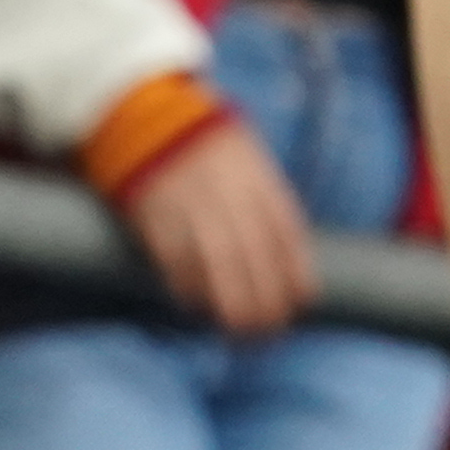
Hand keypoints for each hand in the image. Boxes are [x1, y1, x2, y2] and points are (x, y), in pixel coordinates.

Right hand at [117, 118, 318, 334]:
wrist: (148, 117)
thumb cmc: (208, 147)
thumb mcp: (251, 162)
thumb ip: (270, 202)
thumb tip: (291, 260)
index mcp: (256, 180)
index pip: (285, 235)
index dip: (295, 273)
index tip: (301, 303)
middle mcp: (227, 195)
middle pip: (254, 257)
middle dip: (265, 300)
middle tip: (269, 331)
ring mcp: (190, 206)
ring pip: (217, 264)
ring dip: (230, 304)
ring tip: (239, 332)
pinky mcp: (154, 215)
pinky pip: (175, 260)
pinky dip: (188, 287)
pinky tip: (197, 307)